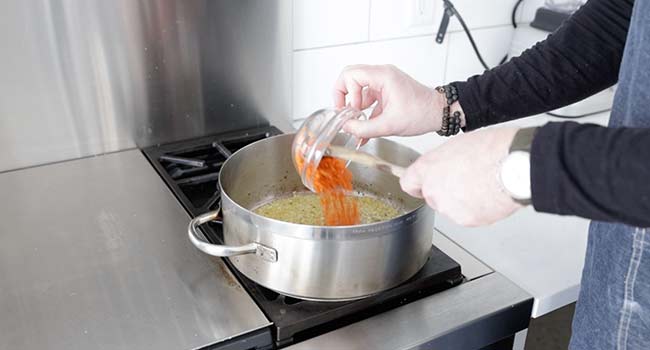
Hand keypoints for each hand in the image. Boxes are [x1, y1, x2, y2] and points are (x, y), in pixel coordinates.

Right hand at [333, 64, 452, 137]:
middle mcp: (382, 75)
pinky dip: (364, 113)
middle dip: (344, 96)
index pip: (350, 75)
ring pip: (358, 90)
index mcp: (383, 76)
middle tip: (344, 112)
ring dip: (355, 107)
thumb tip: (346, 128)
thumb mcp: (389, 125)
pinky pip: (368, 99)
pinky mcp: (386, 92)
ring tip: (355, 124)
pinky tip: (364, 130)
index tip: (351, 111)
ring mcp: (384, 83)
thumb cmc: (421, 113)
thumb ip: (364, 128)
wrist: (439, 113)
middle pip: (350, 77)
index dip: (345, 94)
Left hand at [400, 127, 523, 226]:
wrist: (515, 167)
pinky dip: (477, 210)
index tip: (420, 186)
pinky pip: (468, 216)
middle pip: (432, 196)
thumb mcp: (460, 145)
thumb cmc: (493, 150)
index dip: (417, 184)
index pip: (409, 183)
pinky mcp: (465, 220)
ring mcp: (448, 208)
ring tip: (482, 185)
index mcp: (428, 168)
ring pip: (451, 208)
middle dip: (446, 192)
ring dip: (462, 201)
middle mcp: (433, 190)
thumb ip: (444, 161)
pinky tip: (489, 195)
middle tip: (466, 180)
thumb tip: (447, 167)